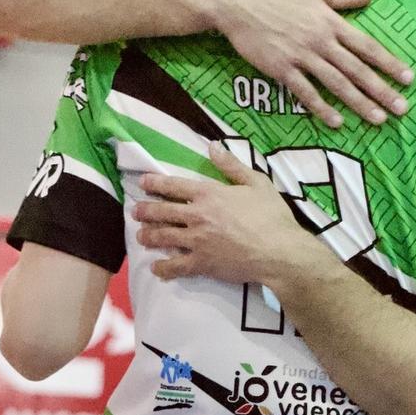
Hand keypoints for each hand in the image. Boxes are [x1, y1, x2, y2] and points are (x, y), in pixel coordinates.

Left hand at [133, 142, 318, 284]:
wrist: (279, 251)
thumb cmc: (272, 215)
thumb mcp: (257, 183)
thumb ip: (232, 165)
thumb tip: (212, 146)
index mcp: (209, 194)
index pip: (175, 186)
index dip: (156, 183)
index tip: (142, 182)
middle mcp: (197, 216)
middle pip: (163, 212)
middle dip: (146, 211)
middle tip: (136, 211)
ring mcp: (196, 241)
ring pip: (164, 237)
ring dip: (149, 236)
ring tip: (141, 236)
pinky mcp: (201, 263)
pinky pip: (175, 267)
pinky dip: (163, 268)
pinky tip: (156, 268)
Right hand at [217, 0, 412, 127]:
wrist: (238, 2)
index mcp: (331, 22)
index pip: (367, 46)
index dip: (389, 63)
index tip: (408, 78)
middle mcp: (321, 40)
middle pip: (357, 69)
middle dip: (381, 90)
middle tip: (401, 108)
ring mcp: (301, 56)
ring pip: (336, 83)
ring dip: (358, 102)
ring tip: (377, 119)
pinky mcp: (282, 69)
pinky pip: (305, 92)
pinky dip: (322, 107)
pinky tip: (337, 122)